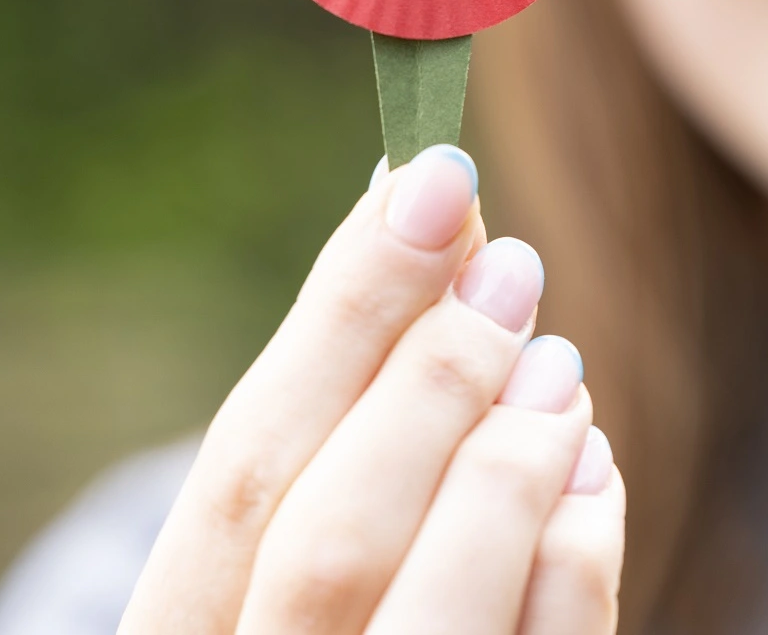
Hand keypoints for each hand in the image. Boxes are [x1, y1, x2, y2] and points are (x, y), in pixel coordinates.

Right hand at [118, 147, 623, 634]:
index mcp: (176, 634)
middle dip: (430, 381)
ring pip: (430, 615)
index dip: (342, 310)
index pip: (244, 464)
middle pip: (328, 541)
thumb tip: (422, 209)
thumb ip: (335, 420)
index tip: (424, 179)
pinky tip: (590, 466)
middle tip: (509, 262)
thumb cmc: (314, 618)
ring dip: (508, 461)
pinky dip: (576, 556)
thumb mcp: (285, 536)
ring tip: (556, 359)